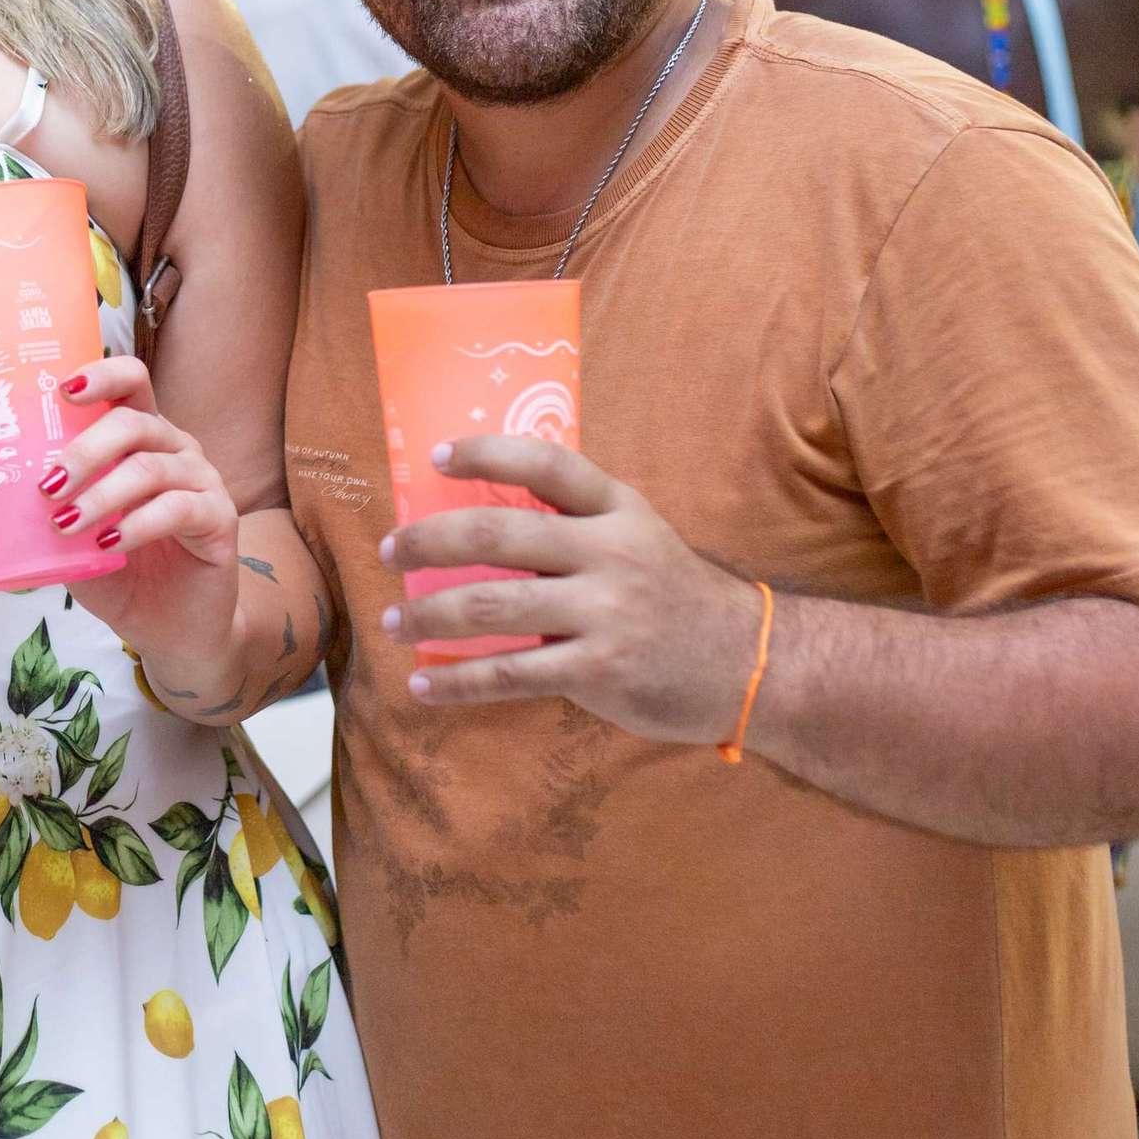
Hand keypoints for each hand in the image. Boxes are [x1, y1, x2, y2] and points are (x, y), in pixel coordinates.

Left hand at [42, 354, 243, 668]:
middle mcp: (174, 447)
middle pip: (133, 422)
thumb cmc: (117, 571)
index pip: (130, 382)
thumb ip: (34, 497)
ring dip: (102, 494)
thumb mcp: (66, 532)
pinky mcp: (218, 518)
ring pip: (150, 466)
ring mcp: (201, 480)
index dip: (102, 375)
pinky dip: (137, 524)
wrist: (168, 629)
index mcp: (140, 437)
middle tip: (48, 486)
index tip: (63, 391)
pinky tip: (110, 544)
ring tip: (68, 524)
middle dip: (84, 450)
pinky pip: (178, 508)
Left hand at [380, 435, 763, 744]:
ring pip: (492, 606)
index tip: (436, 456)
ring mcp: (605, 611)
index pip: (547, 463)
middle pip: (499, 532)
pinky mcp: (600, 669)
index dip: (488, 453)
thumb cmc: (674, 597)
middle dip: (430, 540)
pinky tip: (424, 685)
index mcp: (617, 508)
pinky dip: (457, 681)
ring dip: (429, 613)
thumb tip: (479, 521)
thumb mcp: (638, 536)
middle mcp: (610, 551)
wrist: (749, 663)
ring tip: (394, 620)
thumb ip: (576, 524)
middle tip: (389, 550)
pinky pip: (510, 674)